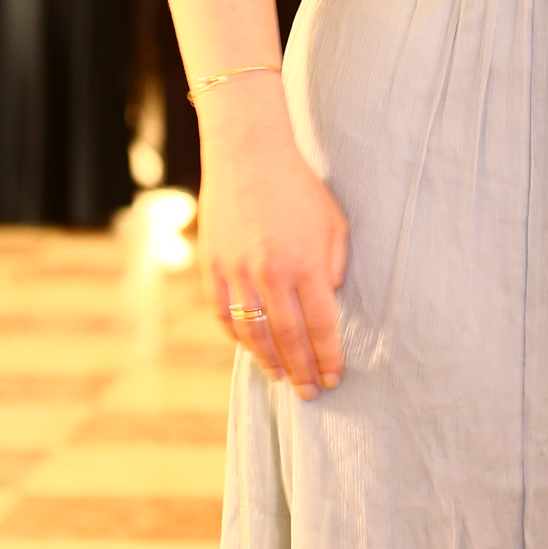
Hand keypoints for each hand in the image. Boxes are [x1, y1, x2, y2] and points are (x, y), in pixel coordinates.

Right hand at [199, 118, 349, 398]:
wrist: (248, 155)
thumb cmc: (299, 188)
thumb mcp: (334, 222)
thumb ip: (334, 265)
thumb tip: (328, 300)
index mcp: (307, 262)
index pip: (322, 325)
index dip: (328, 356)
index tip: (335, 377)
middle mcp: (272, 273)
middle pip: (289, 338)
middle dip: (303, 370)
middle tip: (311, 393)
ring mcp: (238, 271)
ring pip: (254, 333)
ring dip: (270, 362)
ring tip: (283, 378)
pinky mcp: (212, 266)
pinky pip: (223, 314)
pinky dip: (237, 336)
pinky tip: (251, 349)